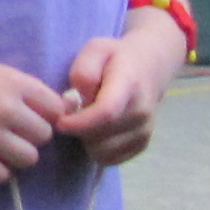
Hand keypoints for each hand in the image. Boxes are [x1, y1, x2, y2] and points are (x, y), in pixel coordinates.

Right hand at [0, 53, 66, 183]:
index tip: (34, 118)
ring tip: (1, 147)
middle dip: (32, 136)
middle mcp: (4, 109)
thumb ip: (26, 90)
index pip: (56, 110)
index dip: (47, 116)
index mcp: (14, 84)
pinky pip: (1, 175)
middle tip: (12, 132)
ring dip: (18, 155)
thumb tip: (63, 112)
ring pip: (28, 159)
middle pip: (44, 136)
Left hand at [55, 20, 181, 166]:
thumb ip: (83, 72)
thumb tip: (76, 101)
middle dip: (79, 129)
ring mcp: (144, 130)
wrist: (149, 67)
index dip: (79, 123)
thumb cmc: (115, 58)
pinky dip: (97, 150)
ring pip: (102, 152)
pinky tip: (97, 131)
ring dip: (87, 141)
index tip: (60, 122)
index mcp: (129, 84)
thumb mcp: (95, 49)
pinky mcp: (142, 145)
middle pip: (100, 136)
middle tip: (73, 113)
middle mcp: (141, 111)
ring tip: (86, 120)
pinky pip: (110, 160)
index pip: (106, 112)